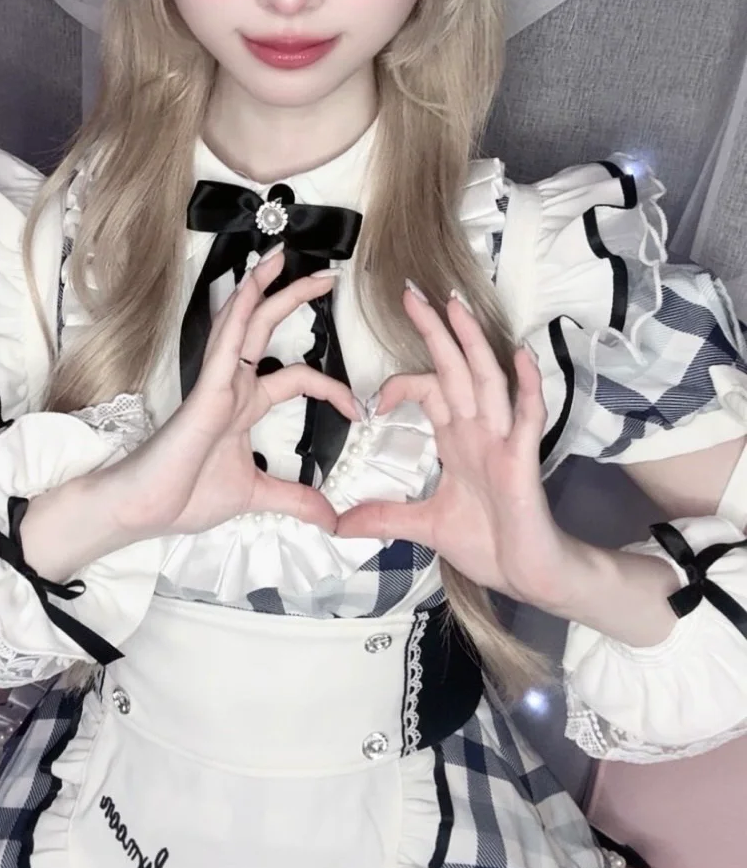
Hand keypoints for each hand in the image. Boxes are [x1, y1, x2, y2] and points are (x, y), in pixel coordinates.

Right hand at [93, 249, 357, 543]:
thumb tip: (331, 519)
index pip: (296, 378)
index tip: (360, 412)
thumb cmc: (185, 495)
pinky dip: (239, 313)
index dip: (332, 388)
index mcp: (244, 405)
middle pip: (266, 328)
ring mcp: (217, 383)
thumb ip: (295, 501)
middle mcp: (232, 385)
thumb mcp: (256, 496)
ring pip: (243, 322)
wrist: (144, 508)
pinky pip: (226, 343)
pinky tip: (252, 286)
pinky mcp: (206, 390)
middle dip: (295, 298)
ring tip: (282, 256)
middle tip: (329, 275)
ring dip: (263, 287)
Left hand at [335, 289, 574, 604]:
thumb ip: (382, 519)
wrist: (531, 575)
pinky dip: (527, 385)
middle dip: (436, 331)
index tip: (372, 406)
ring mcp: (504, 440)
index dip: (400, 385)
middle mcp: (480, 430)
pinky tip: (521, 356)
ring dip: (472, 343)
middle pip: (455, 368)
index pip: (429, 390)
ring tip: (456, 307)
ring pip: (487, 380)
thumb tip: (336, 524)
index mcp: (458, 438)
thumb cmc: (490, 544)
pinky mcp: (524, 460)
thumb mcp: (423, 527)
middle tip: (413, 292)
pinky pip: (528, 416)